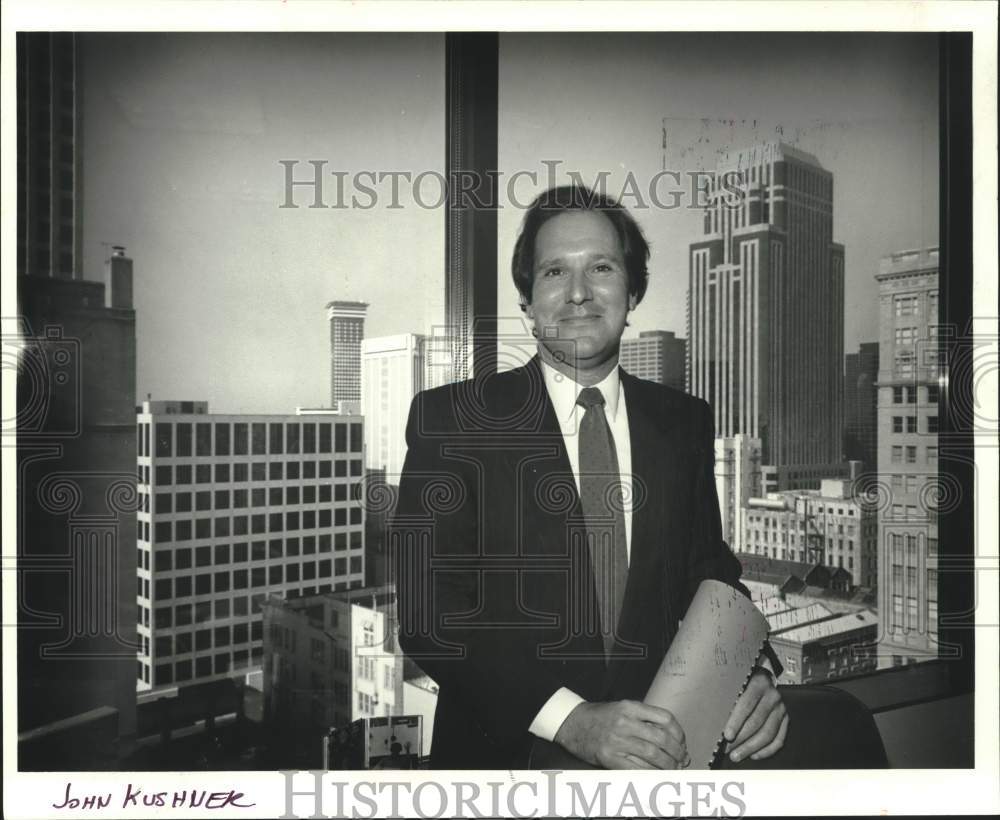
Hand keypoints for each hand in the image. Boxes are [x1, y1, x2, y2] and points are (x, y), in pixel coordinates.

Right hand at [554, 700, 689, 768]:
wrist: (572, 724)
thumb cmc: (599, 717)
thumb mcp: (622, 708)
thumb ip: (644, 719)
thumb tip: (671, 738)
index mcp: (630, 707)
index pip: (665, 718)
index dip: (679, 732)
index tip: (682, 741)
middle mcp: (625, 722)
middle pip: (662, 738)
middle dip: (677, 752)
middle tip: (682, 758)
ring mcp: (617, 740)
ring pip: (653, 755)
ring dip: (668, 765)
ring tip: (673, 768)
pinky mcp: (610, 757)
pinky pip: (638, 768)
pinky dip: (652, 774)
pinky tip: (657, 774)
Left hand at [722, 670, 787, 762]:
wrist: (764, 677)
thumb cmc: (745, 683)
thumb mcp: (737, 683)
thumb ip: (730, 700)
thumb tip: (717, 722)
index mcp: (758, 685)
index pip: (746, 706)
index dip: (735, 723)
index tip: (727, 736)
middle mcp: (772, 697)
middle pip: (757, 723)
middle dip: (741, 739)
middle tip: (728, 750)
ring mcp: (781, 709)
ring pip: (768, 734)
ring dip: (751, 748)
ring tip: (737, 755)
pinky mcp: (786, 719)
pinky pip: (778, 739)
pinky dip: (766, 750)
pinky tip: (754, 755)